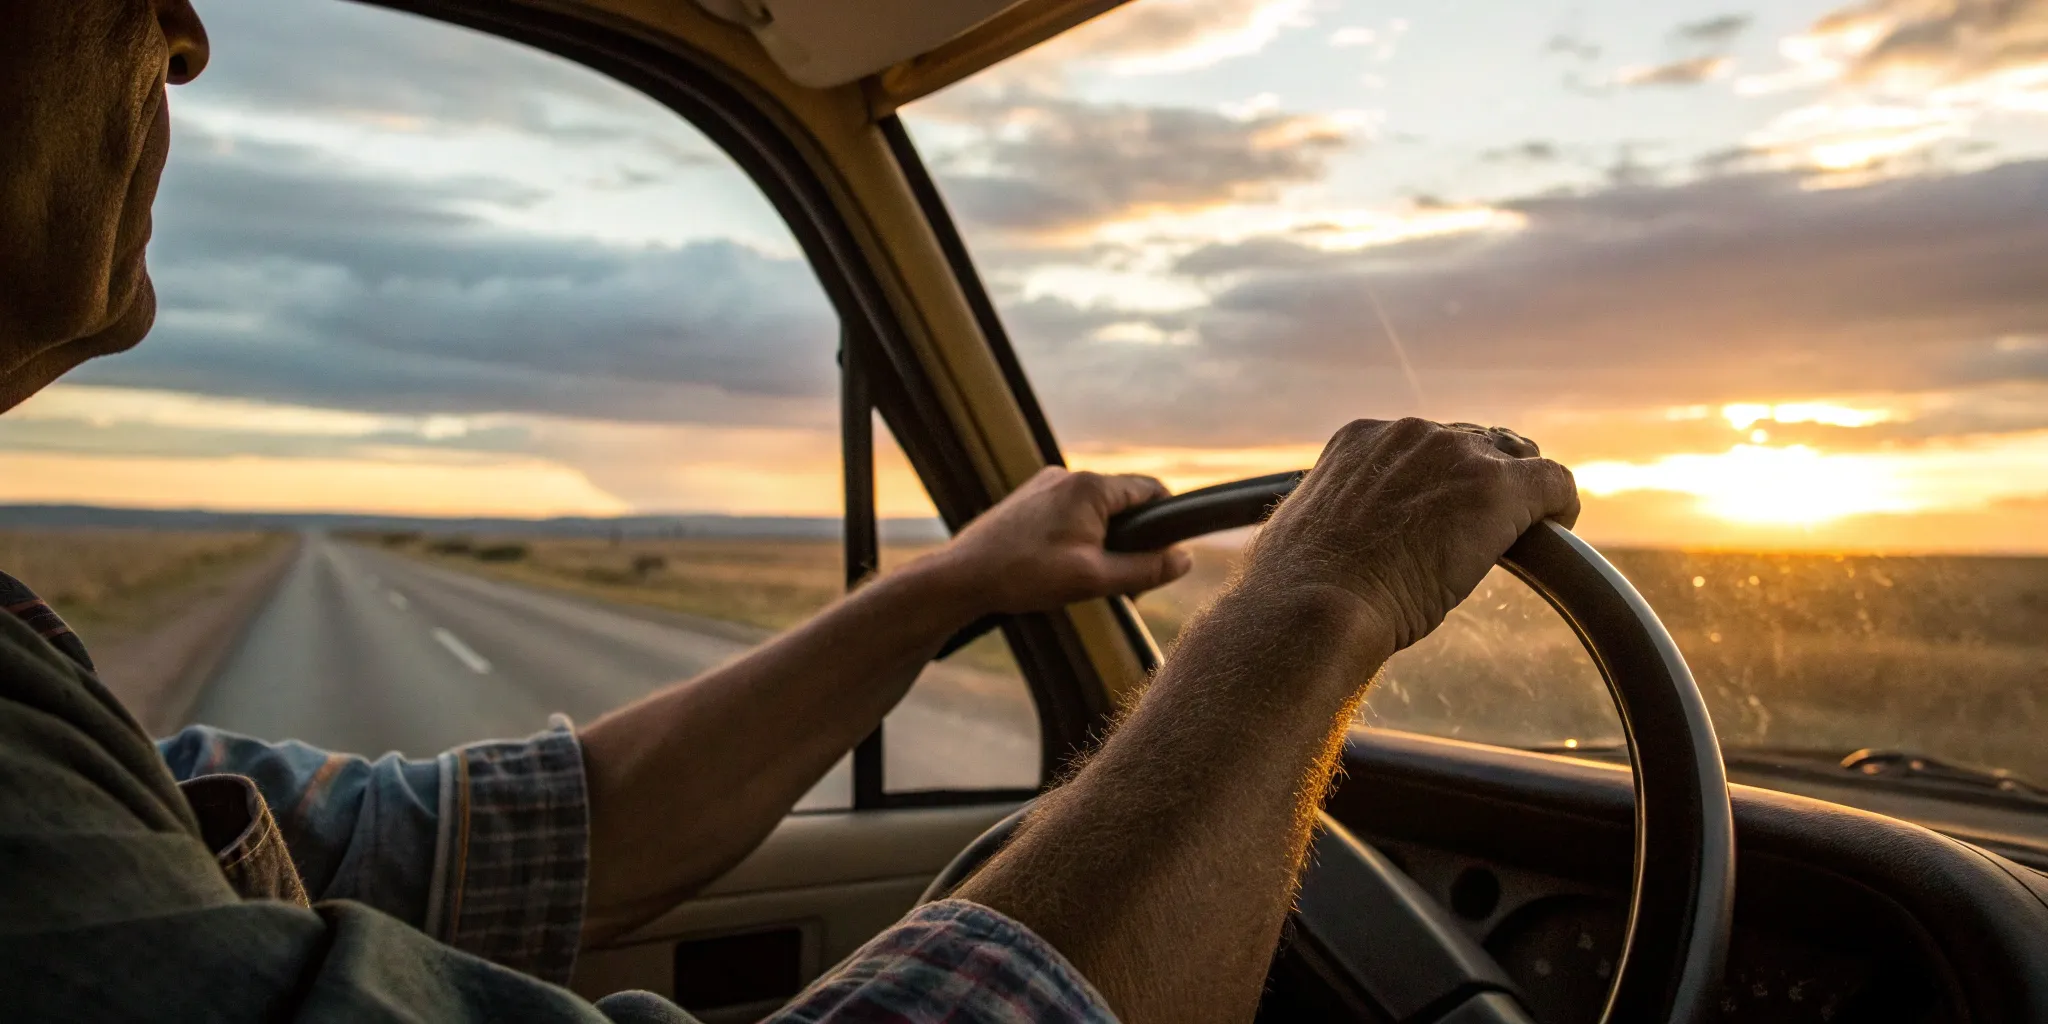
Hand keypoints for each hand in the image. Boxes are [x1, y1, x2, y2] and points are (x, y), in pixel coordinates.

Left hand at [935, 467, 1193, 616]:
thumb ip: (1145, 569)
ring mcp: (1046, 485)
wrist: (962, 577)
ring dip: (1104, 542)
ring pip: (1096, 511)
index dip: (1167, 522)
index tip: (1167, 555)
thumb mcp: (1094, 579)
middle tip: (1124, 583)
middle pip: (1124, 503)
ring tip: (1088, 580)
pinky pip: (1070, 513)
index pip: (1152, 491)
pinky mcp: (1029, 500)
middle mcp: (1069, 475)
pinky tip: (1063, 569)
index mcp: (1091, 486)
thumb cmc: (1026, 576)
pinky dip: (1079, 538)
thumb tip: (1186, 559)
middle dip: (1132, 541)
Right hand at [1247, 418, 1579, 650]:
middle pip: (1475, 442)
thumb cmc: (1301, 593)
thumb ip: (1335, 524)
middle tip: (1487, 529)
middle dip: (1483, 480)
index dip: (1442, 478)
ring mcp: (1455, 455)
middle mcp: (1409, 434)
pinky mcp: (1498, 488)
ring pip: (1516, 457)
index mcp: (1358, 439)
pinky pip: (1553, 482)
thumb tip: (1338, 550)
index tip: (1446, 511)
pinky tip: (1556, 533)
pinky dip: (1559, 507)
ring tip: (1523, 535)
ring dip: (1519, 495)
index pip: (1423, 443)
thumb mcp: (1308, 538)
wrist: (1315, 606)